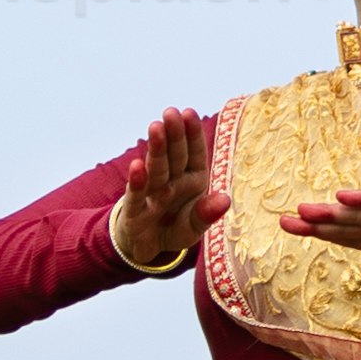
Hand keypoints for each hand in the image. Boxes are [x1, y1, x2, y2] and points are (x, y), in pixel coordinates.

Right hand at [109, 106, 216, 275]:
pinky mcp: (135, 211)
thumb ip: (207, 213)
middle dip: (174, 134)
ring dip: (157, 149)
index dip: (192, 133)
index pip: (194, 152)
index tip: (189, 112)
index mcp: (193, 179)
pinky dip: (138, 182)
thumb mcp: (195, 225)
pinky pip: (137, 195)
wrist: (148, 247)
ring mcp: (153, 194)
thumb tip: (225, 199)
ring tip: (155, 127)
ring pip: (157, 168)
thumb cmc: (176, 227)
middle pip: (175, 155)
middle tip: (170, 112)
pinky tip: (136, 165)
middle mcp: (172, 181)